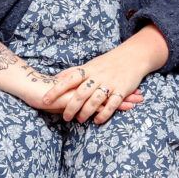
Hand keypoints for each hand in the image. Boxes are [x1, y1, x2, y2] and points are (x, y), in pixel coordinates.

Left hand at [41, 27, 167, 123]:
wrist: (132, 56)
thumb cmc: (108, 62)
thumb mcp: (90, 64)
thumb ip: (74, 72)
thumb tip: (55, 78)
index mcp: (88, 69)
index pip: (69, 79)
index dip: (56, 89)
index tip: (45, 99)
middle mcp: (98, 76)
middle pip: (81, 92)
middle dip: (71, 106)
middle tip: (65, 117)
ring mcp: (110, 83)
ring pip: (95, 100)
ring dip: (86, 112)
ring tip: (79, 120)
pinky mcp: (122, 90)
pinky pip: (112, 104)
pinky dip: (104, 114)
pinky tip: (97, 120)